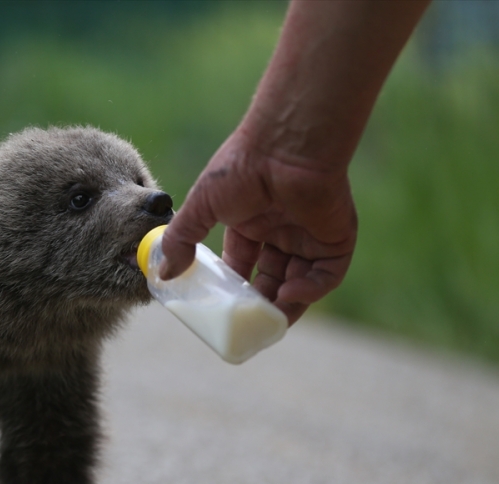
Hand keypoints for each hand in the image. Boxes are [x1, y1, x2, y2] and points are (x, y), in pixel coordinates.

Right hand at [160, 129, 357, 324]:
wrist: (285, 146)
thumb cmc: (240, 167)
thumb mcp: (200, 207)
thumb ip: (181, 239)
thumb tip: (163, 272)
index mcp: (251, 221)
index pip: (243, 264)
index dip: (234, 288)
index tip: (222, 308)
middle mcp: (281, 229)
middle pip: (273, 277)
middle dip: (261, 302)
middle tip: (248, 322)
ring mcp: (310, 234)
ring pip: (301, 281)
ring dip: (286, 303)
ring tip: (269, 320)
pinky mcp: (336, 237)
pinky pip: (327, 274)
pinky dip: (310, 289)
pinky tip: (289, 294)